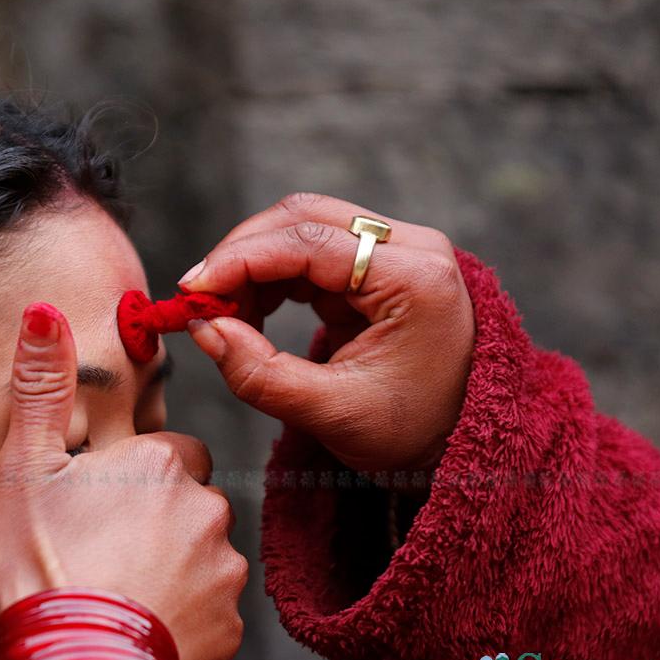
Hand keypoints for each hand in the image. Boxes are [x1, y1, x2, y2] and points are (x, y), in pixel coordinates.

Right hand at [0, 302, 248, 659]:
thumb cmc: (40, 561)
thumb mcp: (25, 467)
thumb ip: (41, 387)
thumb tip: (43, 311)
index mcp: (160, 462)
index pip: (170, 451)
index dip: (138, 476)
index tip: (105, 503)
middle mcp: (205, 506)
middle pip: (193, 501)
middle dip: (163, 518)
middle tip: (109, 549)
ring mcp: (223, 567)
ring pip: (206, 554)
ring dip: (177, 566)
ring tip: (124, 590)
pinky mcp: (231, 624)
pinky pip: (214, 609)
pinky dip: (187, 614)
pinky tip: (144, 624)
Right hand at [180, 193, 474, 473]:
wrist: (468, 442)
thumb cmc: (416, 431)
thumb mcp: (334, 413)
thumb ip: (260, 373)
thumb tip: (201, 330)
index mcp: (416, 278)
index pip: (310, 242)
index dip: (240, 261)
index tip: (192, 292)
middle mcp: (411, 248)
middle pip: (304, 217)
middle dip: (240, 254)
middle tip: (198, 300)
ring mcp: (396, 251)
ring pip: (302, 227)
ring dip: (251, 264)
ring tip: (224, 316)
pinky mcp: (378, 265)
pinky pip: (311, 251)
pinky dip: (270, 276)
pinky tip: (249, 312)